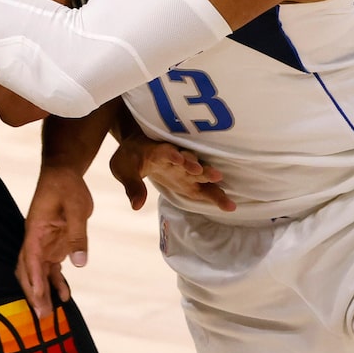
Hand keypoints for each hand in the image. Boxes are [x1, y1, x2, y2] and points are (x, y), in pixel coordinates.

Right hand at [19, 166, 92, 317]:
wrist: (63, 175)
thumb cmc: (66, 187)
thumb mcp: (76, 208)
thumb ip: (77, 236)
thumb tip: (80, 262)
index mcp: (36, 231)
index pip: (31, 259)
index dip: (33, 280)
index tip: (37, 298)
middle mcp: (36, 241)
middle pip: (29, 271)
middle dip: (34, 294)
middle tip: (41, 316)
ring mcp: (44, 244)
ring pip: (39, 273)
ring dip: (43, 292)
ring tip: (49, 314)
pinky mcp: (54, 245)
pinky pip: (52, 268)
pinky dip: (56, 282)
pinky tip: (64, 296)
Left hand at [108, 132, 234, 212]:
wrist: (140, 146)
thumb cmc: (131, 157)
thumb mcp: (123, 169)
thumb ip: (132, 186)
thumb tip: (136, 206)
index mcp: (158, 151)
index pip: (166, 152)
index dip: (174, 155)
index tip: (182, 160)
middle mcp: (177, 158)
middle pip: (190, 161)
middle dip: (199, 167)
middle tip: (213, 173)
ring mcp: (187, 169)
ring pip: (201, 173)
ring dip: (210, 176)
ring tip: (221, 182)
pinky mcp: (191, 180)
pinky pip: (205, 188)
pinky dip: (216, 196)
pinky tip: (230, 206)